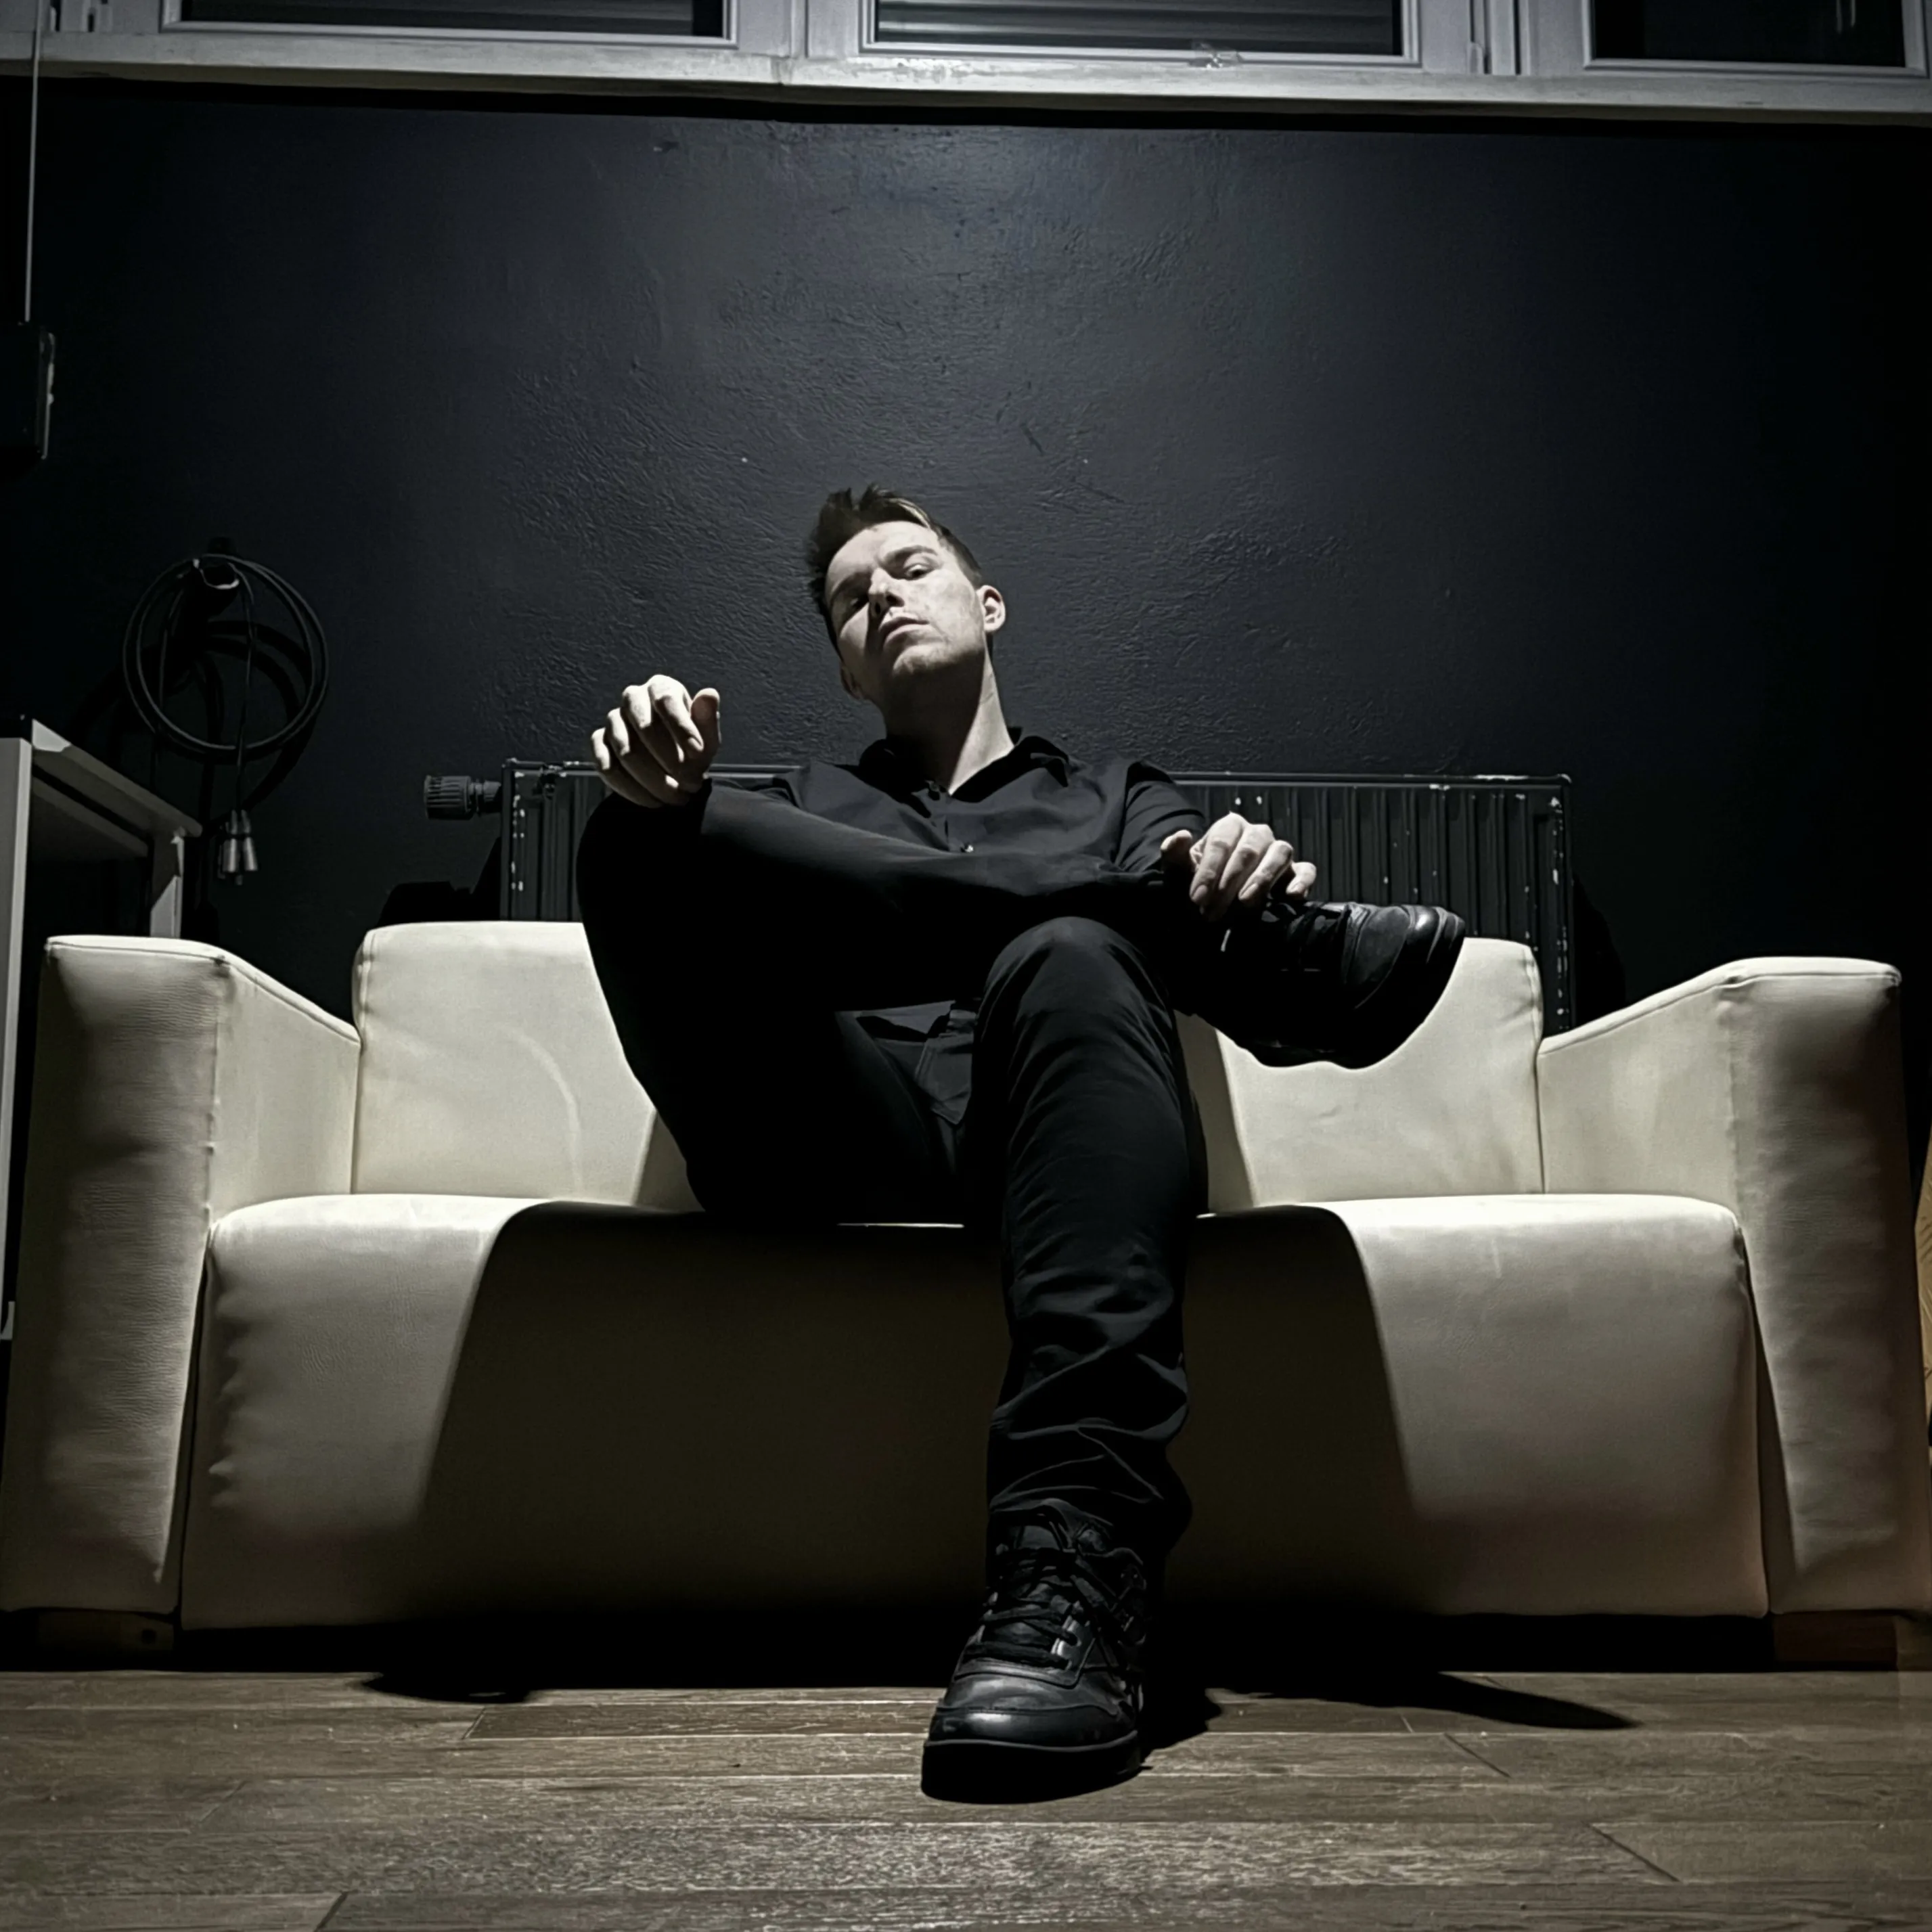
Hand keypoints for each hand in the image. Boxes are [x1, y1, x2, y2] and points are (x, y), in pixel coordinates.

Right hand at [589, 676, 720, 807]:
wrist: (674, 765)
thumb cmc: (692, 747)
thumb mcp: (707, 736)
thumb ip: (708, 718)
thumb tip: (710, 694)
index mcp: (661, 688)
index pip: (666, 700)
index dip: (682, 728)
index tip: (698, 753)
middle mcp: (633, 698)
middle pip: (644, 726)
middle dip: (670, 760)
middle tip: (691, 783)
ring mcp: (613, 720)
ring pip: (626, 751)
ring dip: (653, 779)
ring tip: (675, 797)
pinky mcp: (599, 742)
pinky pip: (606, 766)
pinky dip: (629, 788)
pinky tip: (650, 800)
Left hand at [1160, 814, 1316, 920]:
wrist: (1216, 905)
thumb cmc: (1198, 885)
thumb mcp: (1180, 873)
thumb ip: (1174, 856)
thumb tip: (1180, 835)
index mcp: (1229, 827)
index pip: (1220, 842)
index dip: (1208, 871)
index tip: (1197, 898)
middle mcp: (1257, 834)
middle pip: (1247, 851)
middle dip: (1228, 883)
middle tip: (1213, 912)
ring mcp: (1278, 851)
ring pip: (1279, 853)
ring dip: (1262, 879)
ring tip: (1246, 902)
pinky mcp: (1295, 872)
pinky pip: (1307, 870)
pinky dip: (1302, 880)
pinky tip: (1292, 896)